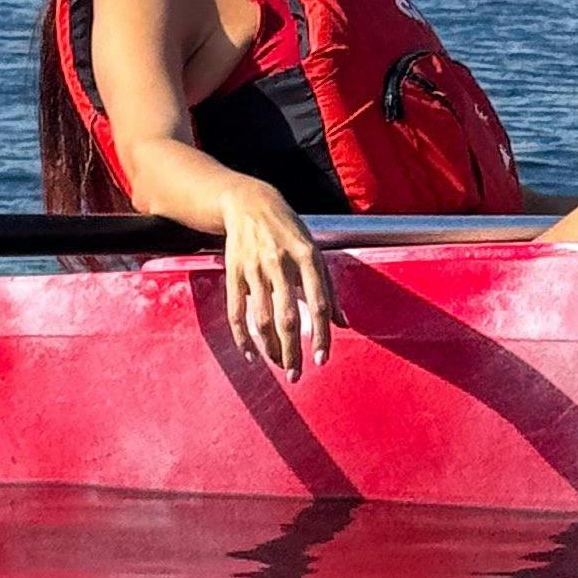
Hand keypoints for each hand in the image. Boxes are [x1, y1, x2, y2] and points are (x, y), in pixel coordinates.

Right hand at [216, 179, 335, 376]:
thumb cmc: (288, 230)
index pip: (319, 303)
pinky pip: (236, 311)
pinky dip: (243, 337)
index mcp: (307, 256)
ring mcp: (254, 268)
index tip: (321, 359)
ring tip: (280, 365)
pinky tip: (251, 354)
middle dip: (293, 350)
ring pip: (262, 318)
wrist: (249, 203)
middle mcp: (280, 262)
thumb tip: (344, 323)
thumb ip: (329, 286)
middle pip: (288, 316)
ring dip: (270, 348)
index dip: (321, 335)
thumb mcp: (314, 250)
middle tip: (297, 374)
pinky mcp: (233, 272)